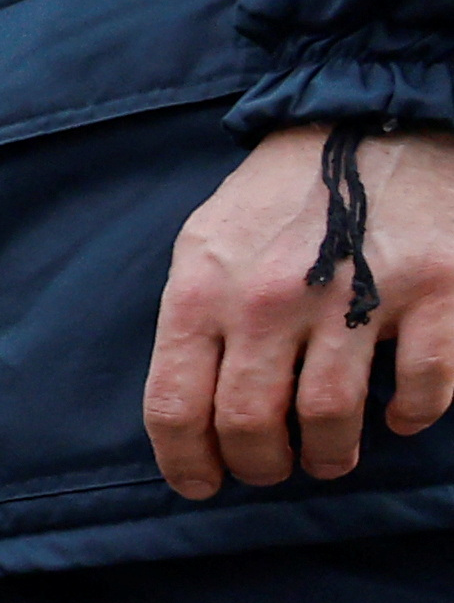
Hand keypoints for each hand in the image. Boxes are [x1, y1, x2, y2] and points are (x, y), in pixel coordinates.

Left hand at [140, 123, 453, 500]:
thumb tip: (190, 411)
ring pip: (330, 416)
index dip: (186, 463)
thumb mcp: (204, 246)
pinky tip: (399, 417)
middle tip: (274, 469)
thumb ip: (194, 321)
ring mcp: (354, 294)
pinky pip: (423, 384)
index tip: (203, 485)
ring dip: (328, 454)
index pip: (175, 407)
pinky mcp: (434, 287)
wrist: (366, 117)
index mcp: (204, 290)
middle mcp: (271, 298)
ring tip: (329, 457)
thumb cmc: (278, 195)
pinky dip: (412, 415)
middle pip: (250, 423)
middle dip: (259, 465)